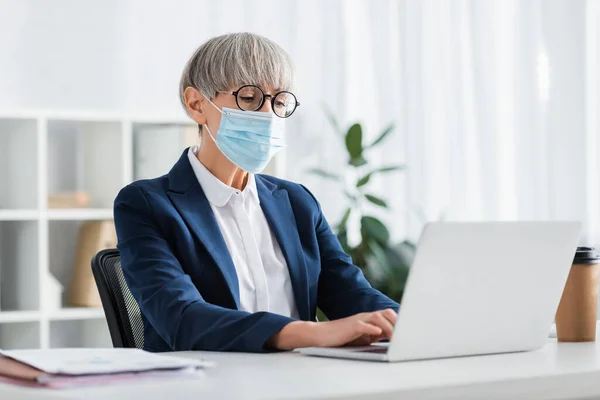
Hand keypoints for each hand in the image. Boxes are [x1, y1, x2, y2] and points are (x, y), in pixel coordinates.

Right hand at [268, 309, 396, 349]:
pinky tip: (377, 334)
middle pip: (385, 313)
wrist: (321, 335)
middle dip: (396, 322)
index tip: (408, 331)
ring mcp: (357, 320)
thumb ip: (374, 335)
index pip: (387, 315)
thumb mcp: (361, 337)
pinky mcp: (349, 326)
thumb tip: (390, 337)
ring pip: (376, 317)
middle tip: (404, 334)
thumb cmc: (341, 337)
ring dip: (387, 326)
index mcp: (368, 319)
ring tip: (394, 336)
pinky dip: (371, 329)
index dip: (398, 321)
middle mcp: (364, 317)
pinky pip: (362, 325)